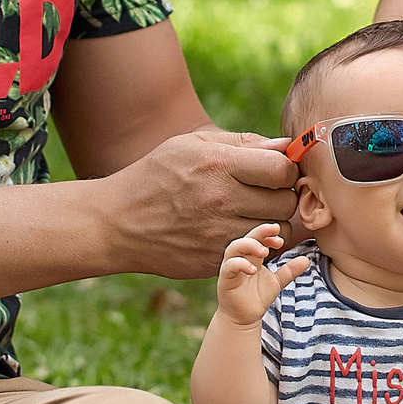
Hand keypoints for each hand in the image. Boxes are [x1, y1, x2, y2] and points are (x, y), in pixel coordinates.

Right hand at [94, 128, 297, 277]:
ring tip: (253, 211)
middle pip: (286, 201)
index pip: (282, 169)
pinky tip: (240, 230)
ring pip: (278, 230)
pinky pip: (259, 252)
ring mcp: (219, 234)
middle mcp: (220, 201)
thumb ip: (242, 143)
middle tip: (265, 192)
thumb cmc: (157, 175)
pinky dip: (258, 243)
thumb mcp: (192, 145)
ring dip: (274, 221)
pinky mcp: (216, 260)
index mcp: (216, 165)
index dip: (286, 168)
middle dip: (283, 194)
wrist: (117, 223)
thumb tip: (285, 146)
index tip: (274, 170)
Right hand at [213, 223, 302, 327]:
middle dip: (260, 232)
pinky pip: (229, 266)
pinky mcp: (225, 280)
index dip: (267, 234)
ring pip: (233, 248)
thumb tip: (307, 260)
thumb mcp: (277, 282)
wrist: (244, 318)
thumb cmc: (257, 298)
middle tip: (275, 234)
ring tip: (265, 251)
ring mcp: (230, 268)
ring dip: (249, 245)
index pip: (257, 237)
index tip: (281, 240)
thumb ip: (289, 271)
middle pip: (246, 238)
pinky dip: (240, 264)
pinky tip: (253, 270)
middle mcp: (240, 259)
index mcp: (252, 257)